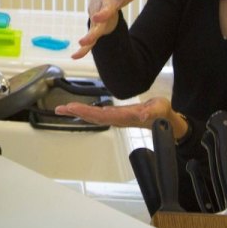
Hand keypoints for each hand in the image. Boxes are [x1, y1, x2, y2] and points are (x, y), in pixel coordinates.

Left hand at [54, 97, 175, 129]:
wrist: (165, 120)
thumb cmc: (162, 113)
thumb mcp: (160, 109)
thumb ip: (152, 112)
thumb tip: (143, 114)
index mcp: (126, 117)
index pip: (103, 115)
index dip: (88, 112)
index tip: (75, 108)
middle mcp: (118, 119)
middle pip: (94, 117)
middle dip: (78, 112)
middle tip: (61, 108)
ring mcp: (116, 118)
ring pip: (93, 116)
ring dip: (78, 112)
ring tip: (62, 109)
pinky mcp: (116, 115)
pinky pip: (97, 114)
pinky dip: (85, 111)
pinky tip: (75, 110)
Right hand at [71, 0, 166, 58]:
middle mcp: (106, 5)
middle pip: (105, 10)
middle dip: (103, 13)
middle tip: (98, 16)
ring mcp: (99, 18)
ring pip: (95, 28)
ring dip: (89, 35)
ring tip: (83, 41)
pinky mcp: (96, 30)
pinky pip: (90, 42)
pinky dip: (82, 50)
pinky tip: (75, 57)